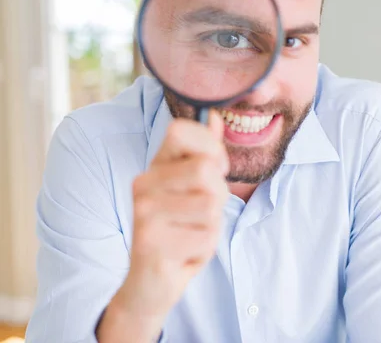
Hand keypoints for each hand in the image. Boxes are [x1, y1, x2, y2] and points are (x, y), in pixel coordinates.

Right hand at [97, 110, 228, 341]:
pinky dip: (205, 249)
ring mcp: (144, 214)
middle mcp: (143, 184)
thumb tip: (216, 116)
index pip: (181, 130)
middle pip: (206, 169)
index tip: (213, 169)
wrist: (149, 284)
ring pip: (211, 204)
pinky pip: (207, 236)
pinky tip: (185, 253)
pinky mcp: (151, 243)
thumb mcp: (192, 189)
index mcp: (155, 167)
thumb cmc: (178, 230)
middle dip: (218, 194)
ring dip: (213, 224)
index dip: (211, 147)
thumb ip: (204, 153)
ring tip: (191, 233)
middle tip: (201, 212)